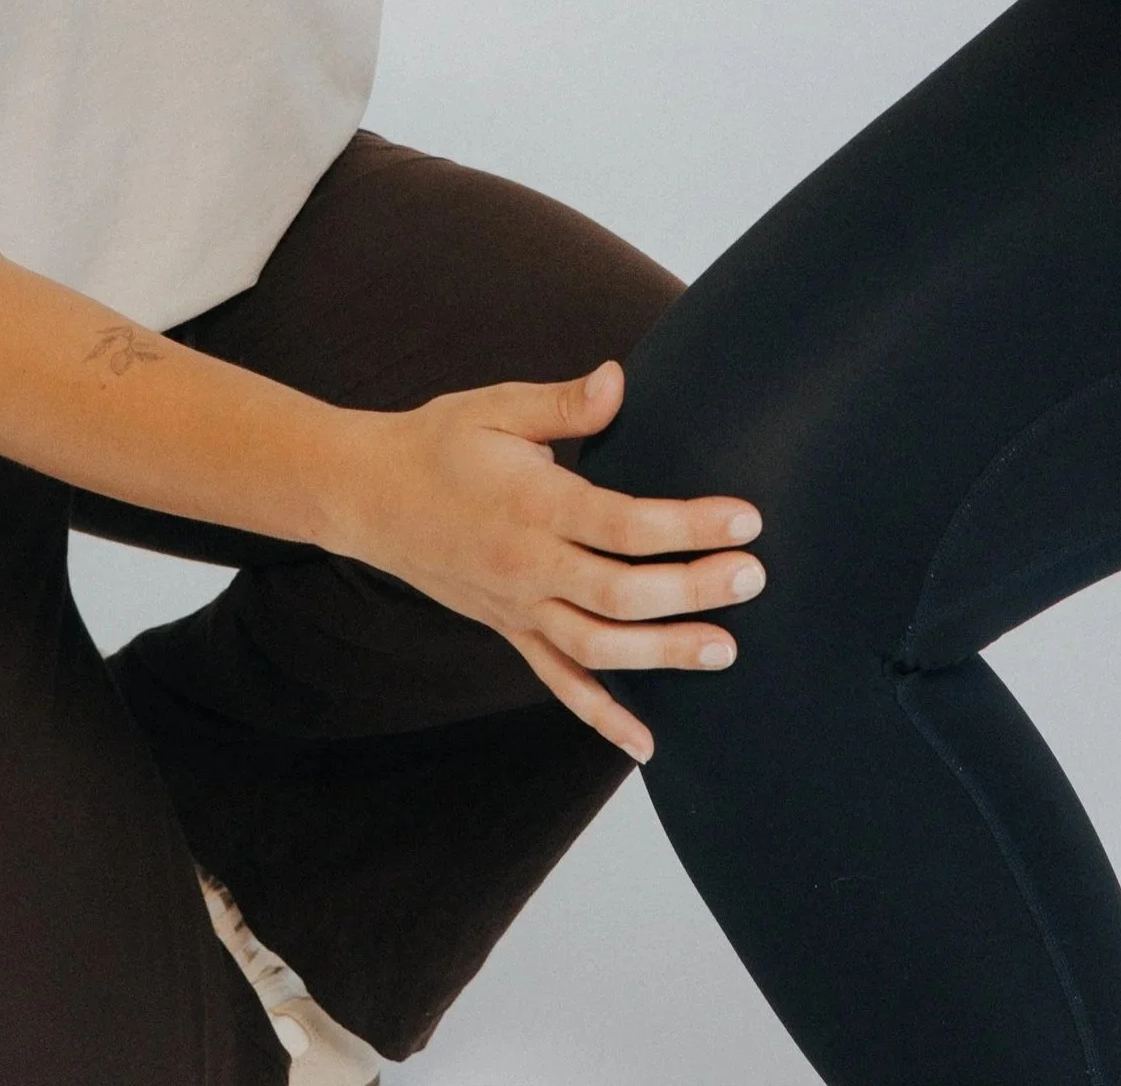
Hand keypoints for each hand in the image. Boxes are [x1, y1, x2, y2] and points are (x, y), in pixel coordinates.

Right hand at [321, 361, 763, 762]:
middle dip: (693, 590)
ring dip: (663, 654)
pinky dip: (601, 717)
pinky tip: (647, 742)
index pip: (623, 523)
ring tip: (724, 649)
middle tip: (752, 579)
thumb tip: (619, 379)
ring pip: (597, 648)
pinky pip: (558, 682)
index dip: (688, 526)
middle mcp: (526, 566)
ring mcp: (516, 607)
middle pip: (621, 593)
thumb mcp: (497, 406)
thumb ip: (564, 403)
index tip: (745, 520)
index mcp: (531, 505)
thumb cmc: (439, 442)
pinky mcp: (508, 630)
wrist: (368, 496)